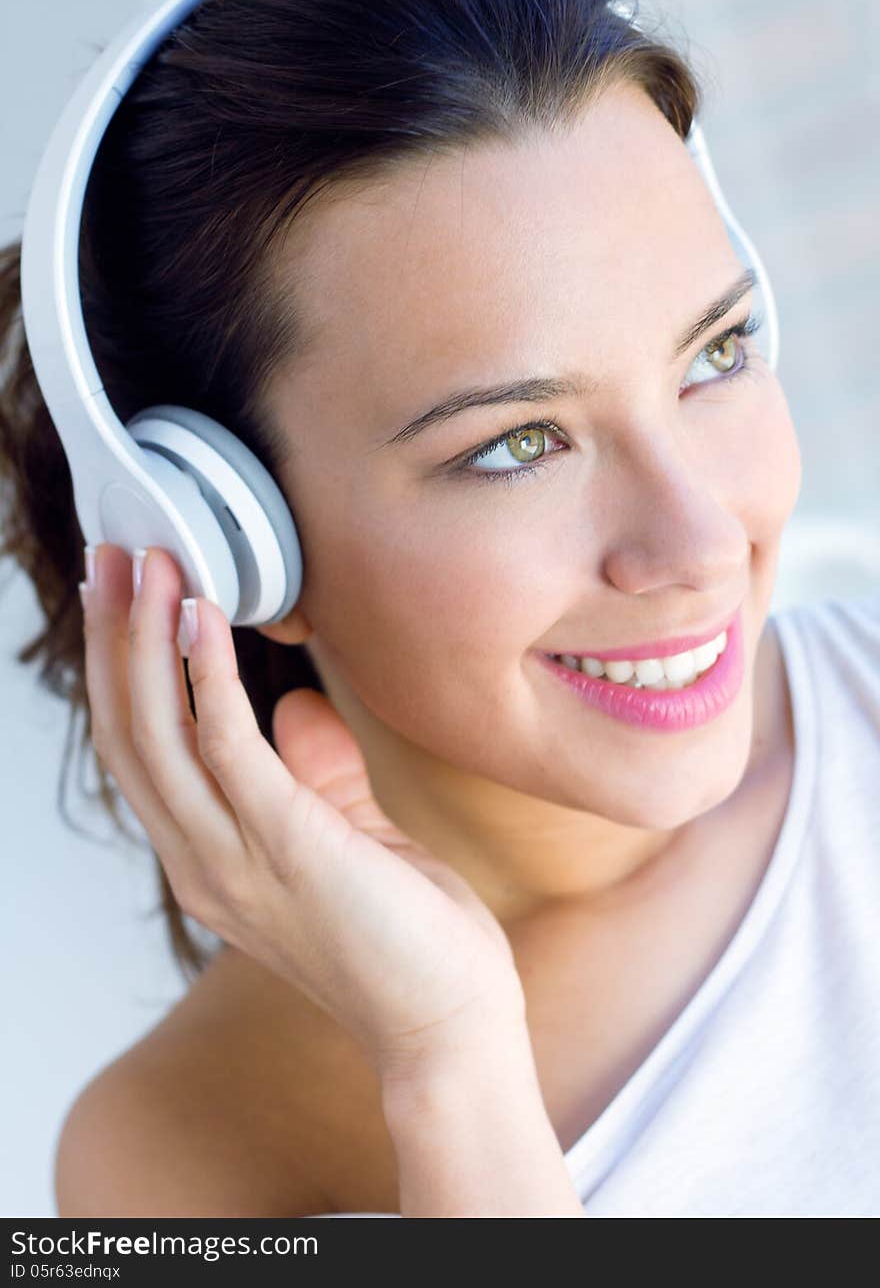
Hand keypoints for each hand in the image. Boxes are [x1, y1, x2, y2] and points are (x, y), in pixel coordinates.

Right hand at [79, 544, 525, 1080]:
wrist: (449, 1023)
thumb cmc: (406, 935)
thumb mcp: (348, 835)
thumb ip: (315, 773)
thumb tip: (293, 706)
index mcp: (208, 859)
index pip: (141, 754)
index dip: (122, 672)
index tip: (124, 597)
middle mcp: (200, 862)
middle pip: (128, 734)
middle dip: (115, 639)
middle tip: (113, 556)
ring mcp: (234, 861)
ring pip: (158, 735)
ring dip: (147, 641)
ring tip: (148, 563)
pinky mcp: (287, 846)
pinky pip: (229, 748)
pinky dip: (207, 678)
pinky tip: (203, 616)